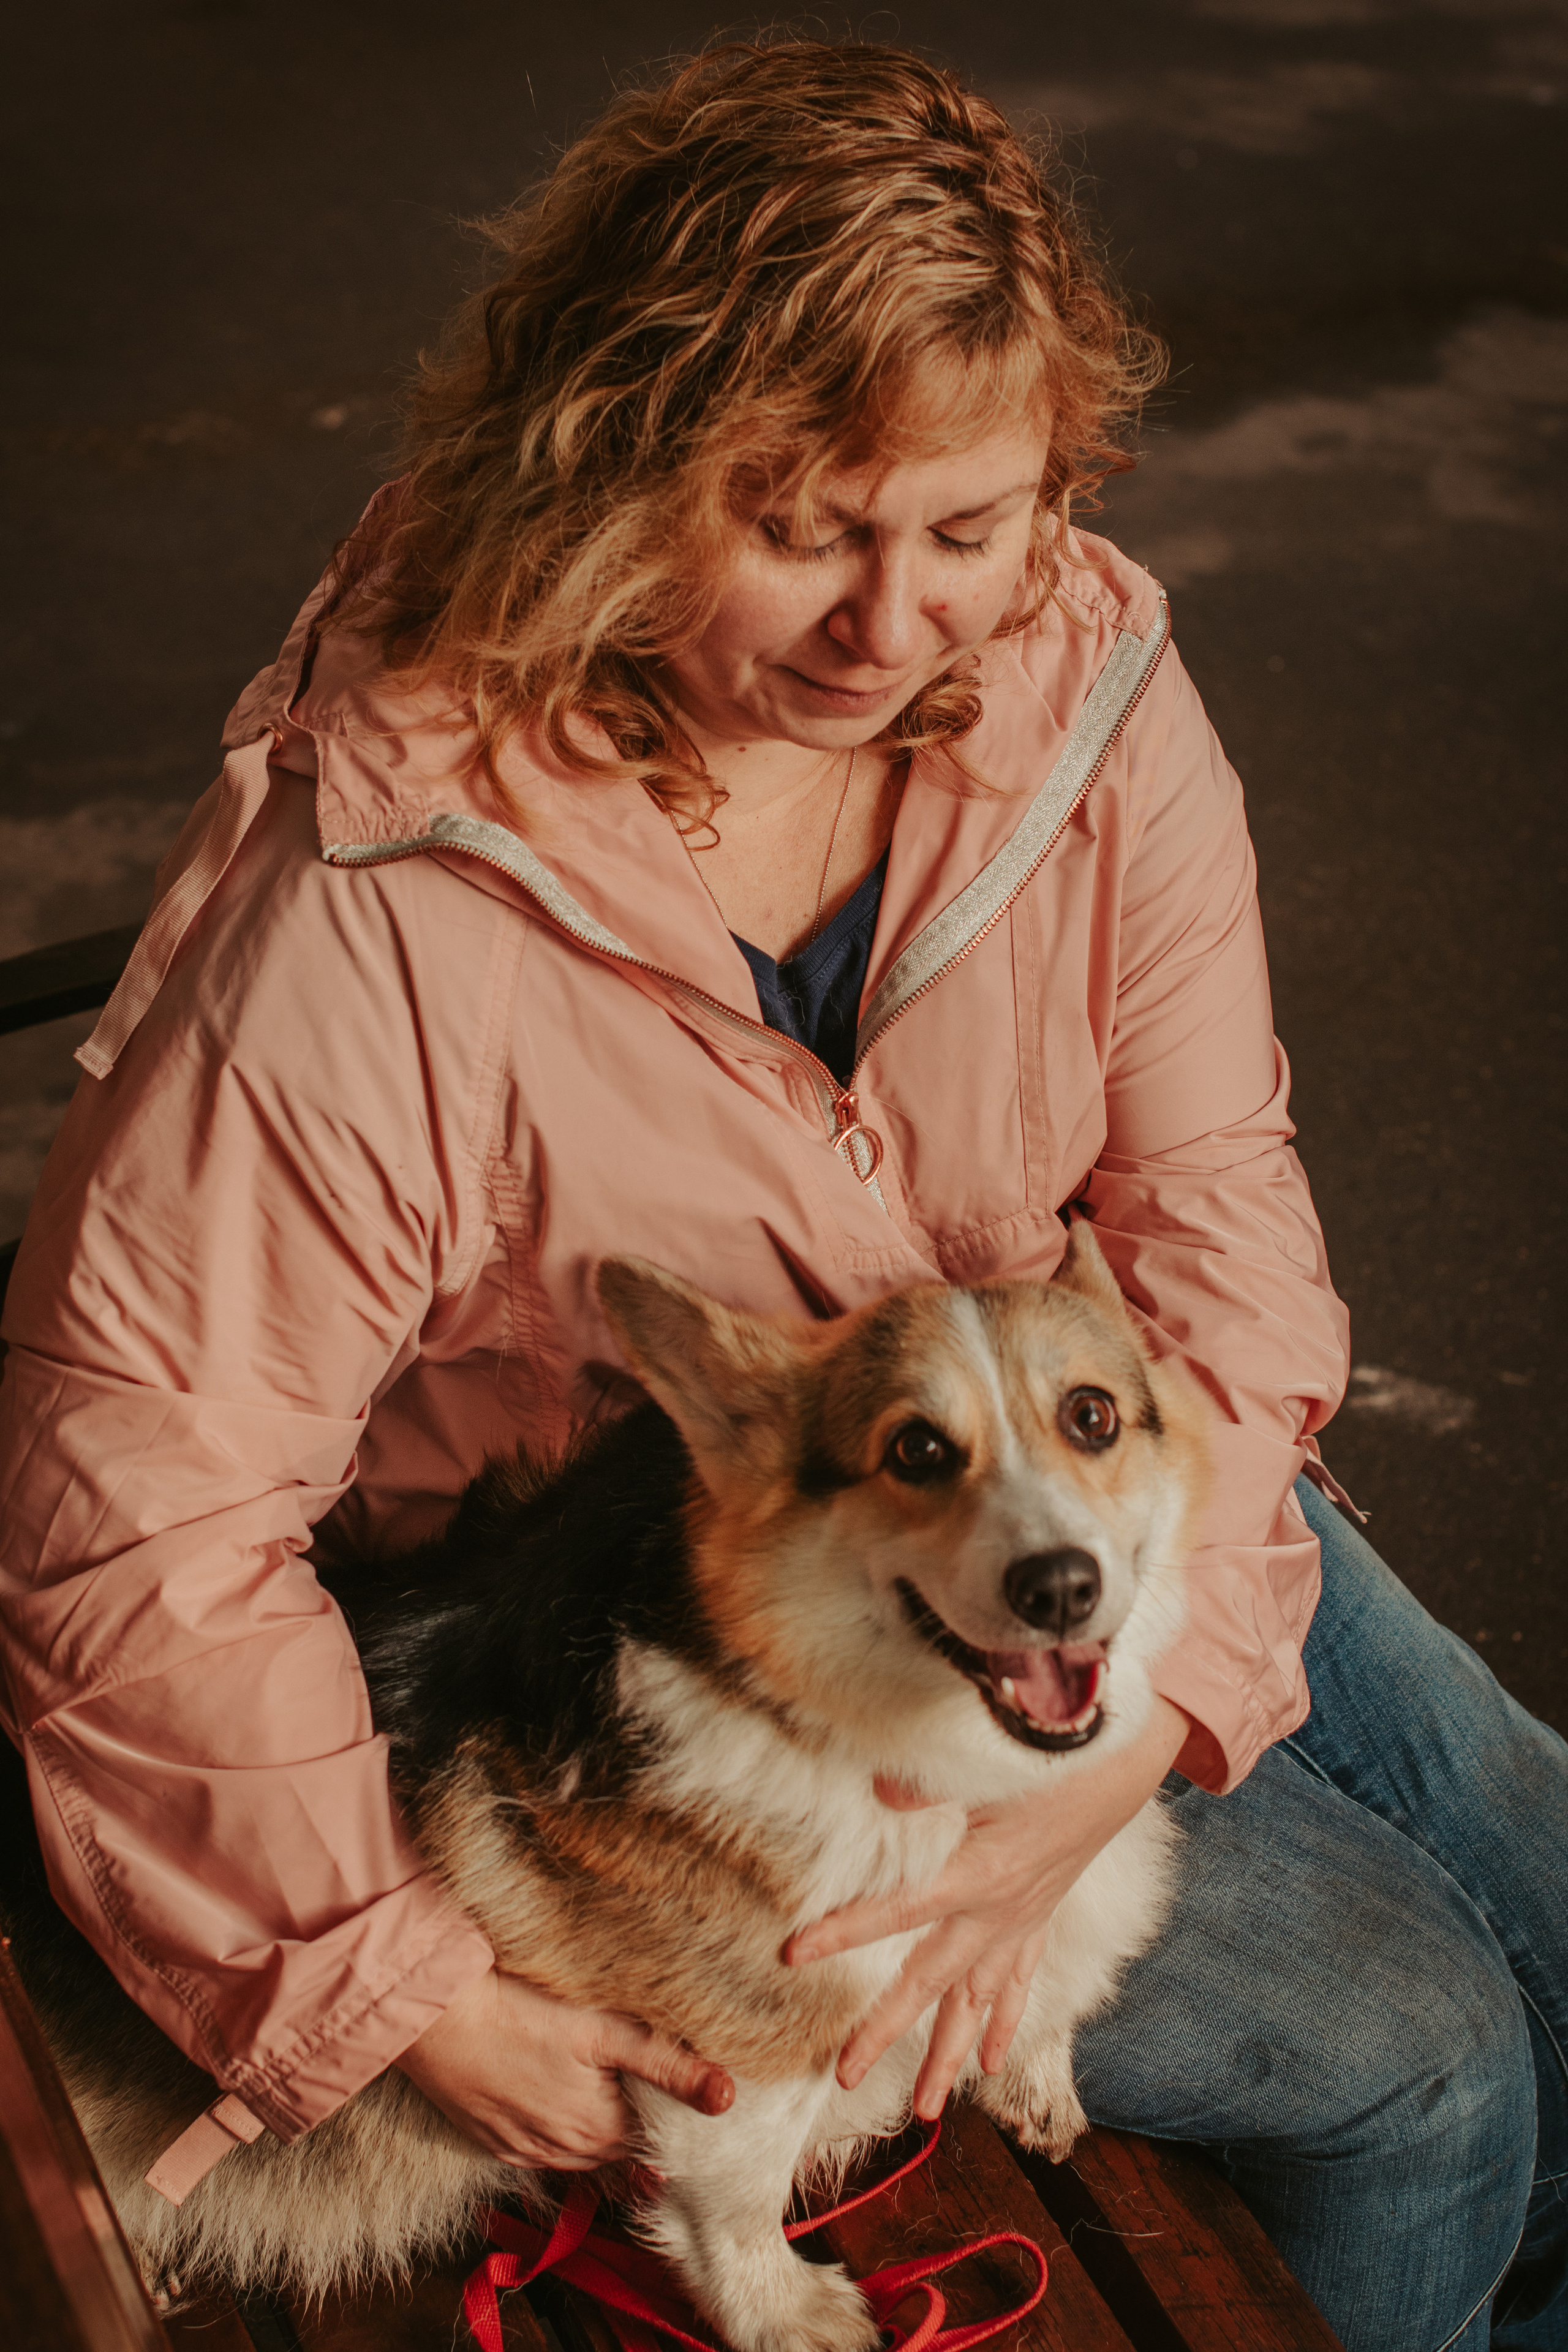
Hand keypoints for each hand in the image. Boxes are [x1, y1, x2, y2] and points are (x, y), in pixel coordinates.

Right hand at [397, 1966, 733, 2169]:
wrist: (436, 2017)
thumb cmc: (522, 2012)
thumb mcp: (605, 2031)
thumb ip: (668, 2065)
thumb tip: (728, 2097)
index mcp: (599, 2129)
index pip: (655, 2143)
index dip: (675, 2123)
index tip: (687, 2101)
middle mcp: (562, 2152)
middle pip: (618, 2151)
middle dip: (639, 2130)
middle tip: (658, 2101)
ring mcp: (521, 2149)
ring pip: (578, 2154)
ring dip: (599, 2135)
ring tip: (617, 2105)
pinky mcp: (490, 2139)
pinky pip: (538, 2150)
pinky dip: (557, 2135)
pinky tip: (560, 2109)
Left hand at [785, 1694, 1189, 2119]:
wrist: (1115, 1764)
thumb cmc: (1044, 1757)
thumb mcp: (983, 1767)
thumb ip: (924, 1786)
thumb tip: (876, 1793)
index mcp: (975, 1874)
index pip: (896, 1911)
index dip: (843, 1932)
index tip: (794, 1955)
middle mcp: (996, 1912)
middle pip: (931, 1983)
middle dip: (886, 2031)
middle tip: (845, 2075)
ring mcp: (1020, 1921)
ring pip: (978, 2003)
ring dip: (949, 2056)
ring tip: (925, 2109)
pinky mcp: (1038, 1917)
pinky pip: (1019, 1982)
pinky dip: (1005, 2023)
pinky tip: (993, 2062)